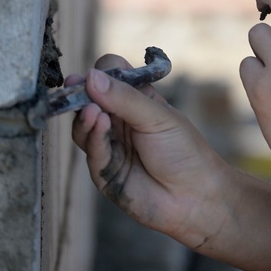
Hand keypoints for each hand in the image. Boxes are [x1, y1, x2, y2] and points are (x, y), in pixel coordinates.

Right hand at [69, 53, 229, 250]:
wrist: (196, 197)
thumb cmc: (185, 152)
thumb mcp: (159, 117)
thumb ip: (125, 98)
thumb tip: (91, 76)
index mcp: (137, 101)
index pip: (110, 76)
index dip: (102, 73)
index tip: (96, 74)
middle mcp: (119, 121)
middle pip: (89, 100)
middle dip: (81, 94)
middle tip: (75, 86)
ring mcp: (111, 145)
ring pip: (83, 126)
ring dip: (84, 116)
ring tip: (92, 109)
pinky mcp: (103, 171)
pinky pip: (91, 150)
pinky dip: (93, 136)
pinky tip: (98, 124)